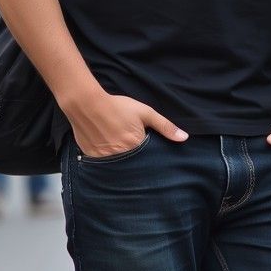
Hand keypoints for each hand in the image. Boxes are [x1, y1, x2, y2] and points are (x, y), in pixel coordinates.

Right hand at [64, 91, 187, 159]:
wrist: (86, 104)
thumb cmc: (117, 106)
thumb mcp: (145, 112)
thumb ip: (165, 126)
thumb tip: (184, 138)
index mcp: (136, 146)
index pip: (149, 159)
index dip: (149, 154)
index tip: (146, 147)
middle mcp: (121, 157)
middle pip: (134, 165)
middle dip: (136, 161)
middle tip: (130, 145)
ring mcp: (105, 160)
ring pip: (119, 167)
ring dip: (122, 162)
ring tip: (119, 148)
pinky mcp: (92, 159)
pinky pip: (104, 165)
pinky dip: (108, 160)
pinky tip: (107, 148)